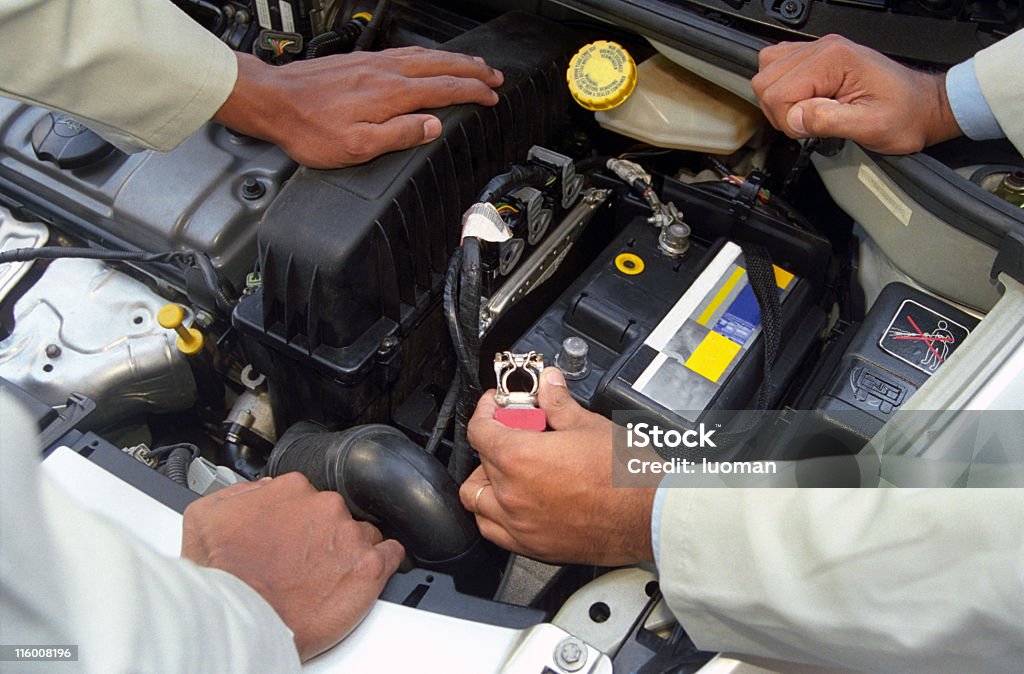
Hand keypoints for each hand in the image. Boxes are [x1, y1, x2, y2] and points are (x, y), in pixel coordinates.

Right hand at [181, 472, 403, 660]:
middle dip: (323, 535)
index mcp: (291, 490)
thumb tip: (259, 491)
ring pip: (362, 534)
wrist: (239, 622)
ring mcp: (349, 536)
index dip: (299, 519)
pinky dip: (383, 562)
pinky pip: (391, 555)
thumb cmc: (224, 580)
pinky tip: (365, 575)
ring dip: (349, 551)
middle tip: (305, 562)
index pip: (308, 496)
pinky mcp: (369, 568)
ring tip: (329, 575)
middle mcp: (325, 507)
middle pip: (335, 515)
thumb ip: (239, 494)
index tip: (292, 536)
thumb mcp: (207, 518)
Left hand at [215, 47, 503, 167]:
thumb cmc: (309, 128)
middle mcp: (385, 72)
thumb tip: (432, 127)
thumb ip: (399, 135)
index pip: (444, 89)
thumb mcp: (357, 146)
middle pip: (440, 66)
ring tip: (472, 64)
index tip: (491, 96)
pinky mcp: (360, 61)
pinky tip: (428, 59)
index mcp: (391, 94)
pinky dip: (428, 56)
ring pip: (424, 56)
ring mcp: (373, 63)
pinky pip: (406, 53)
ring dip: (453, 60)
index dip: (472, 92)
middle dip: (471, 71)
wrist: (273, 101)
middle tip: (494, 76)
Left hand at [460, 368, 655, 565]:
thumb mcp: (590, 426)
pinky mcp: (533, 547)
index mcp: (519, 458)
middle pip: (479, 461)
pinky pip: (494, 531)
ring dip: (486, 481)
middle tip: (517, 433)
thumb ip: (559, 404)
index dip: (486, 411)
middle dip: (494, 442)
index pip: (479, 430)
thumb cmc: (626, 476)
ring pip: (477, 501)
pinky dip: (495, 514)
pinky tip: (516, 501)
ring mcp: (520, 524)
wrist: (650, 516)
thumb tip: (549, 385)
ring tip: (510, 470)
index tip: (496, 406)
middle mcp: (512, 494)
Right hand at [752, 34, 961, 153]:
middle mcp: (824, 48)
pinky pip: (779, 65)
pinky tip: (803, 100)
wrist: (923, 106)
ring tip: (805, 112)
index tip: (809, 130)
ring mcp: (820, 50)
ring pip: (767, 69)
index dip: (788, 120)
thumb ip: (830, 121)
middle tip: (806, 123)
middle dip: (779, 110)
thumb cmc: (905, 115)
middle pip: (766, 79)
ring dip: (778, 99)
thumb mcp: (871, 127)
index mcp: (834, 60)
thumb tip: (795, 118)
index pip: (779, 92)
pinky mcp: (818, 58)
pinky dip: (782, 87)